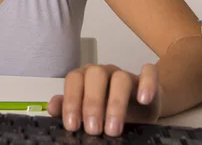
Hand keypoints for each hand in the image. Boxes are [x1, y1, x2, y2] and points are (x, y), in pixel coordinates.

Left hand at [47, 64, 161, 136]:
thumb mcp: (86, 113)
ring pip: (120, 78)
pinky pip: (149, 72)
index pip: (74, 80)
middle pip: (95, 75)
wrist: (140, 108)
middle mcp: (104, 72)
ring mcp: (126, 73)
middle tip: (93, 129)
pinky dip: (147, 83)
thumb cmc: (108, 110)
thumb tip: (52, 107)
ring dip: (116, 103)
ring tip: (113, 129)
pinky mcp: (148, 78)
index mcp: (85, 77)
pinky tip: (144, 99)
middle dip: (92, 103)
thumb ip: (69, 108)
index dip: (71, 101)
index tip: (72, 125)